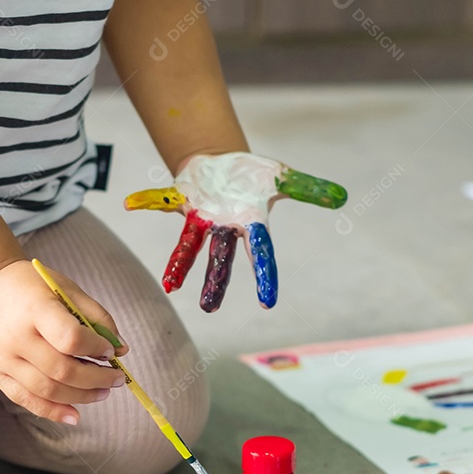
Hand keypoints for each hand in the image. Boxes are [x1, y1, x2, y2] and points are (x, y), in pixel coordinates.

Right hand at [0, 260, 128, 424]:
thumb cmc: (32, 286)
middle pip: (62, 370)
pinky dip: (52, 411)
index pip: (70, 338)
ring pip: (47, 390)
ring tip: (102, 393)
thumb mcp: (67, 288)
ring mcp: (3, 358)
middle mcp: (16, 337)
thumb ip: (96, 316)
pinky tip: (75, 415)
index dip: (95, 348)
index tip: (110, 351)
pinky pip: (26, 400)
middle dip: (96, 379)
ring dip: (80, 397)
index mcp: (35, 310)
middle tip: (116, 379)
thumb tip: (120, 349)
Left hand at [124, 152, 346, 311]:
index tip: (268, 303)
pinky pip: (162, 201)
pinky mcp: (181, 202)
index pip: (259, 255)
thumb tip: (342, 197)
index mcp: (250, 225)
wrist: (222, 166)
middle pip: (220, 259)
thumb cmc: (253, 177)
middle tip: (209, 308)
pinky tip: (129, 204)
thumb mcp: (284, 178)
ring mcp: (200, 218)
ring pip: (190, 244)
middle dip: (215, 282)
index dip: (264, 277)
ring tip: (170, 285)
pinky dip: (148, 201)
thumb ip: (310, 190)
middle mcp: (224, 229)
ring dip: (180, 263)